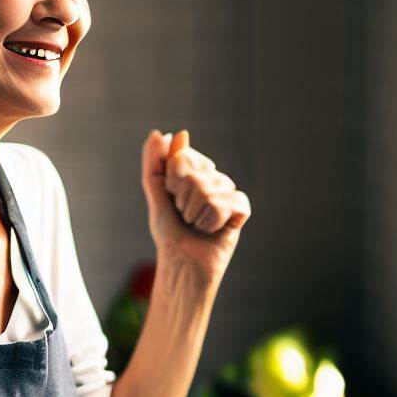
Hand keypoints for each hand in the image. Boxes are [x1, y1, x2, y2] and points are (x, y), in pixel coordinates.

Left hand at [140, 128, 250, 285]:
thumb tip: (159, 133)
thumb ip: (154, 163)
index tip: (171, 198)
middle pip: (195, 174)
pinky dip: (211, 221)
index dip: (171, 181)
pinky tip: (212, 229)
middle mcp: (213, 176)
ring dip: (194, 214)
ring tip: (197, 225)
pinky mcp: (241, 209)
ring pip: (208, 190)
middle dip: (182, 200)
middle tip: (184, 216)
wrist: (182, 263)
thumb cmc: (169, 232)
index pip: (182, 157)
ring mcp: (228, 191)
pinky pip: (225, 203)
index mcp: (193, 170)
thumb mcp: (156, 194)